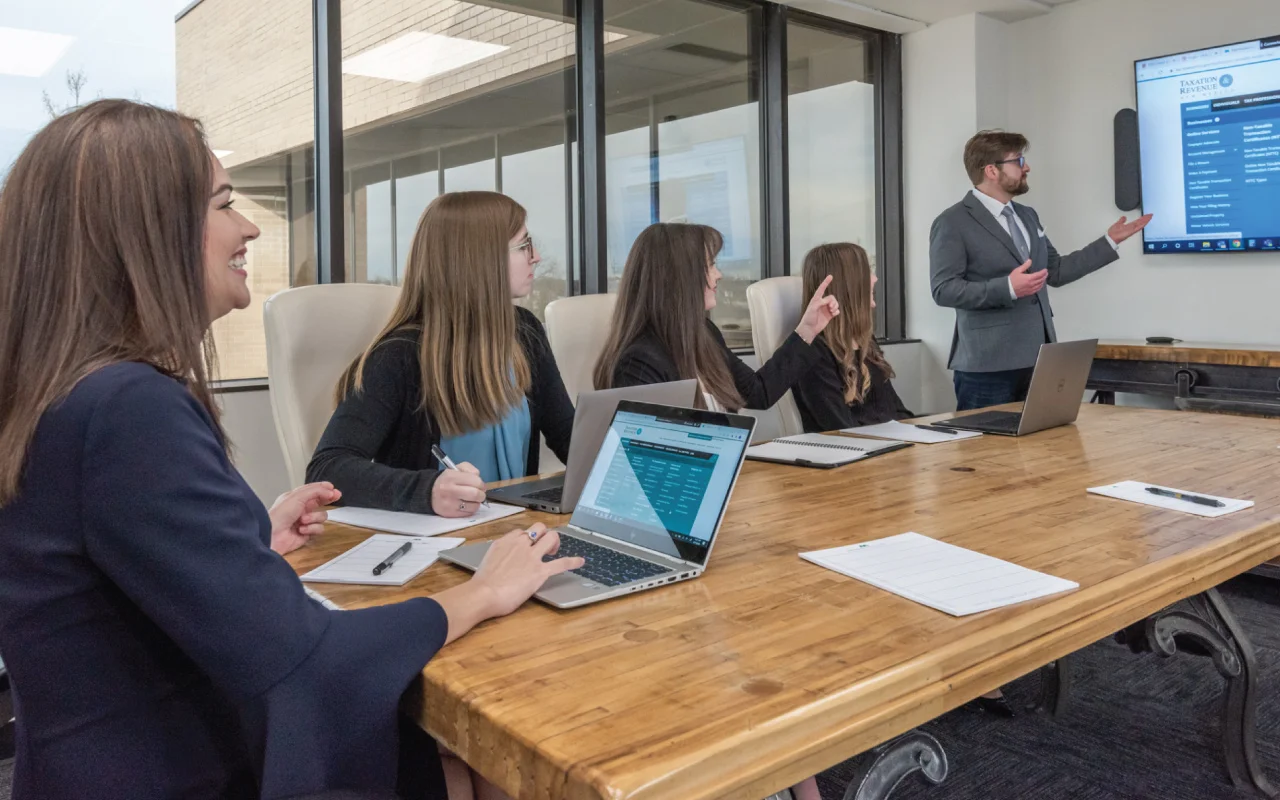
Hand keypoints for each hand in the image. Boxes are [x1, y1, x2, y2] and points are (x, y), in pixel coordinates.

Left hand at [269, 482, 340, 554]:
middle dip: (328, 499)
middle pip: (320, 502)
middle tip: (336, 496)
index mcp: (296, 498)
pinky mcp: (307, 533)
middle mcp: (301, 509)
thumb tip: (330, 492)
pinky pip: (318, 529)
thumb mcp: (298, 497)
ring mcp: (304, 521)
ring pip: (322, 517)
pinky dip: (311, 529)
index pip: (313, 490)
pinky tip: (301, 530)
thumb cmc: (279, 515)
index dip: (324, 489)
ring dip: (314, 518)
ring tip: (303, 520)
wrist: (272, 535)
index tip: (333, 488)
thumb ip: (316, 492)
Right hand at [432, 461, 486, 516]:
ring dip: (476, 503)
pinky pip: (469, 513)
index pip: (476, 481)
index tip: (479, 485)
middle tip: (479, 493)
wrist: (429, 493)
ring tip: (471, 499)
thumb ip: (470, 469)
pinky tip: (466, 504)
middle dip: (481, 494)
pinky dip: (471, 509)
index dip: (481, 484)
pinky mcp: (451, 514)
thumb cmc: (446, 480)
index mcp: (452, 477)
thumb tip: (479, 478)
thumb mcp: (456, 469)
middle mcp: (450, 490)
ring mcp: (450, 504)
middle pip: (476, 494)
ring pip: (474, 506)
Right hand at [468, 524, 584, 617]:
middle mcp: (520, 545)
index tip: (528, 545)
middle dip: (544, 534)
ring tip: (555, 551)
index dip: (527, 538)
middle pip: (539, 528)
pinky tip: (580, 562)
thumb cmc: (482, 584)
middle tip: (544, 546)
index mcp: (505, 542)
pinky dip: (573, 561)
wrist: (483, 594)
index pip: (522, 532)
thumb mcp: (488, 562)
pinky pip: (561, 563)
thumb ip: (499, 558)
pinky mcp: (540, 571)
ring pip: (551, 538)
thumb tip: (502, 564)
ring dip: (555, 542)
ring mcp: (532, 557)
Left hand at [794, 275, 840, 343]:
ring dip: (835, 306)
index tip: (830, 276)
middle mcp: (822, 303)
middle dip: (833, 301)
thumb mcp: (813, 308)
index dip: (826, 282)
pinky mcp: (829, 315)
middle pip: (832, 297)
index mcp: (816, 300)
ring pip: (835, 304)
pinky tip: (834, 314)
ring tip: (832, 311)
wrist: (810, 329)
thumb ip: (821, 302)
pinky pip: (837, 311)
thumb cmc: (809, 318)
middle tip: (830, 307)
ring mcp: (826, 309)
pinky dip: (837, 312)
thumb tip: (828, 300)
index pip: (822, 289)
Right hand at [1009, 259, 1046, 297]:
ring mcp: (1031, 289)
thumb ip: (1025, 265)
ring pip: (1040, 285)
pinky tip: (1040, 285)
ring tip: (1044, 278)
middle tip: (1046, 273)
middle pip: (1041, 280)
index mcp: (1029, 278)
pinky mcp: (1029, 292)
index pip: (1039, 274)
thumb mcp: (1017, 270)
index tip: (1045, 270)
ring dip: (1043, 281)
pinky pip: (1037, 290)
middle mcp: (1032, 284)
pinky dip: (1040, 287)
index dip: (1043, 272)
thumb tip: (1030, 261)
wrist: (1007, 289)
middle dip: (1044, 276)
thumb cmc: (1012, 280)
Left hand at [1107, 213, 1152, 243]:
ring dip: (1145, 221)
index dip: (1142, 218)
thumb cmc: (1113, 233)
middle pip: (1140, 222)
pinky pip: (1137, 228)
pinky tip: (1145, 222)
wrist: (1110, 238)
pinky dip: (1141, 225)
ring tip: (1150, 217)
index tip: (1146, 215)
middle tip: (1150, 215)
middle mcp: (1131, 228)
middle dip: (1145, 219)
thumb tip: (1124, 217)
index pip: (1137, 221)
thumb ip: (1121, 221)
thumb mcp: (1117, 224)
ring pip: (1140, 224)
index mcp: (1128, 226)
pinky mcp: (1130, 232)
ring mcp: (1131, 230)